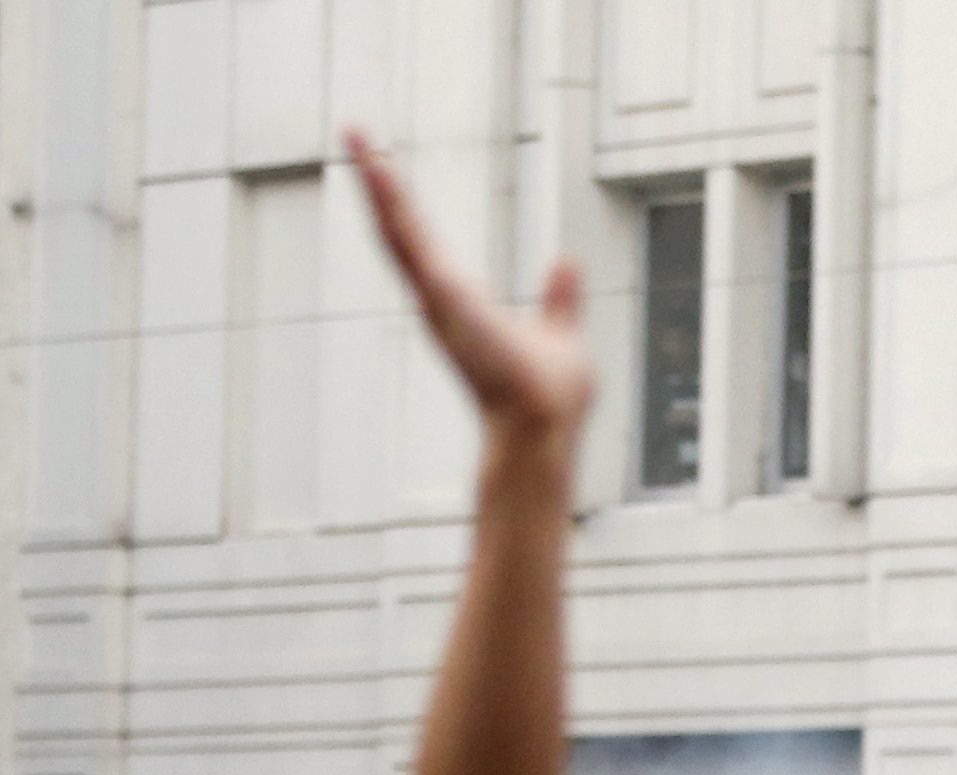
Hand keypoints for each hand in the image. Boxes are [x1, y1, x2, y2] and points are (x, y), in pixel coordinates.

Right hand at [348, 131, 591, 449]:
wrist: (546, 427)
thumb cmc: (551, 394)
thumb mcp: (559, 330)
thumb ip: (560, 297)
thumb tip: (568, 261)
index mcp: (460, 301)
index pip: (421, 239)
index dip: (401, 202)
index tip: (381, 161)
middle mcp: (439, 299)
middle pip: (398, 229)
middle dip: (375, 182)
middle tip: (353, 131)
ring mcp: (438, 301)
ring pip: (398, 231)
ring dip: (378, 184)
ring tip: (358, 138)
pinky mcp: (446, 302)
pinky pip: (415, 246)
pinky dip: (396, 210)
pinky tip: (380, 173)